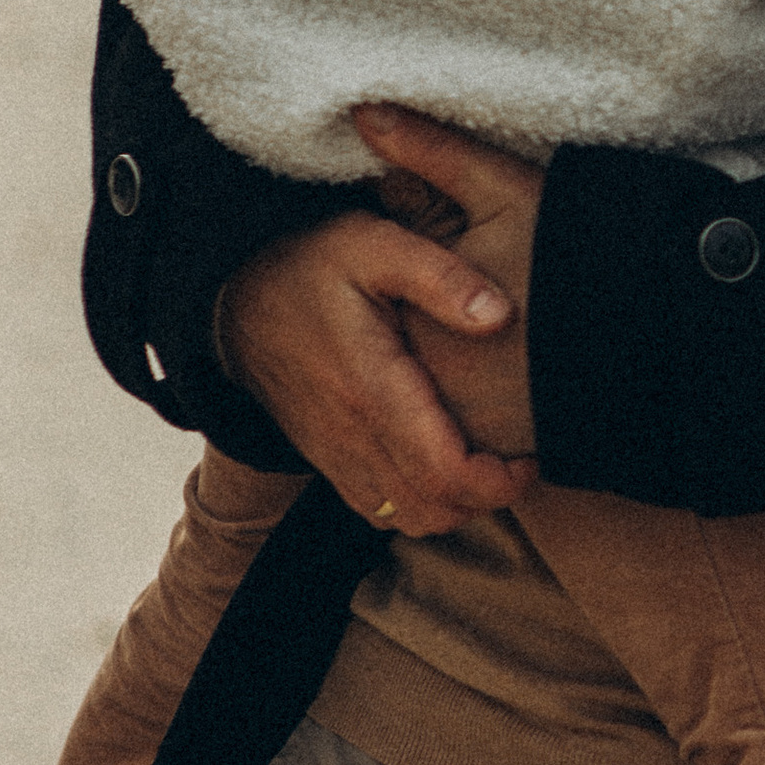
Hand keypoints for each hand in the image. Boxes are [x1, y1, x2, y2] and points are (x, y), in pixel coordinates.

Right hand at [217, 201, 534, 536]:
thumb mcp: (377, 245)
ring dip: (456, 506)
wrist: (233, 292)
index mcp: (371, 389)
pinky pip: (378, 510)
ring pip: (407, 519)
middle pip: (432, 510)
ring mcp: (333, 453)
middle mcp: (349, 435)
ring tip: (488, 463)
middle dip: (487, 499)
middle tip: (519, 460)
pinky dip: (420, 504)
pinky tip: (443, 465)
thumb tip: (501, 316)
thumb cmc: (313, 261)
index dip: (499, 481)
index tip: (532, 456)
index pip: (444, 472)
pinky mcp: (325, 457)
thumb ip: (441, 277)